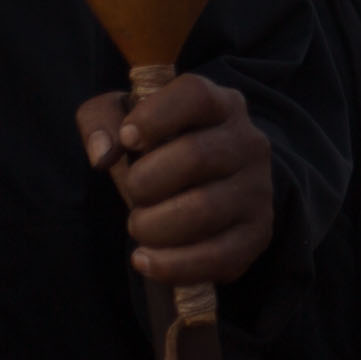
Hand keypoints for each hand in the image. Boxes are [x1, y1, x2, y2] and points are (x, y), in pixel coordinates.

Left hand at [76, 74, 274, 284]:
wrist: (216, 189)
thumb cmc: (164, 150)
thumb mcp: (130, 121)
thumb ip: (102, 120)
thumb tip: (103, 155)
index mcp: (221, 104)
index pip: (195, 95)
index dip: (154, 116)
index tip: (128, 138)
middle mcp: (248, 142)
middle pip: (195, 156)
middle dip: (144, 182)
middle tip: (134, 193)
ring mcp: (258, 189)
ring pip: (202, 210)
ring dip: (152, 226)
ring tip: (141, 227)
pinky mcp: (257, 234)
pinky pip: (215, 257)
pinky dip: (170, 265)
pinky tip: (146, 259)